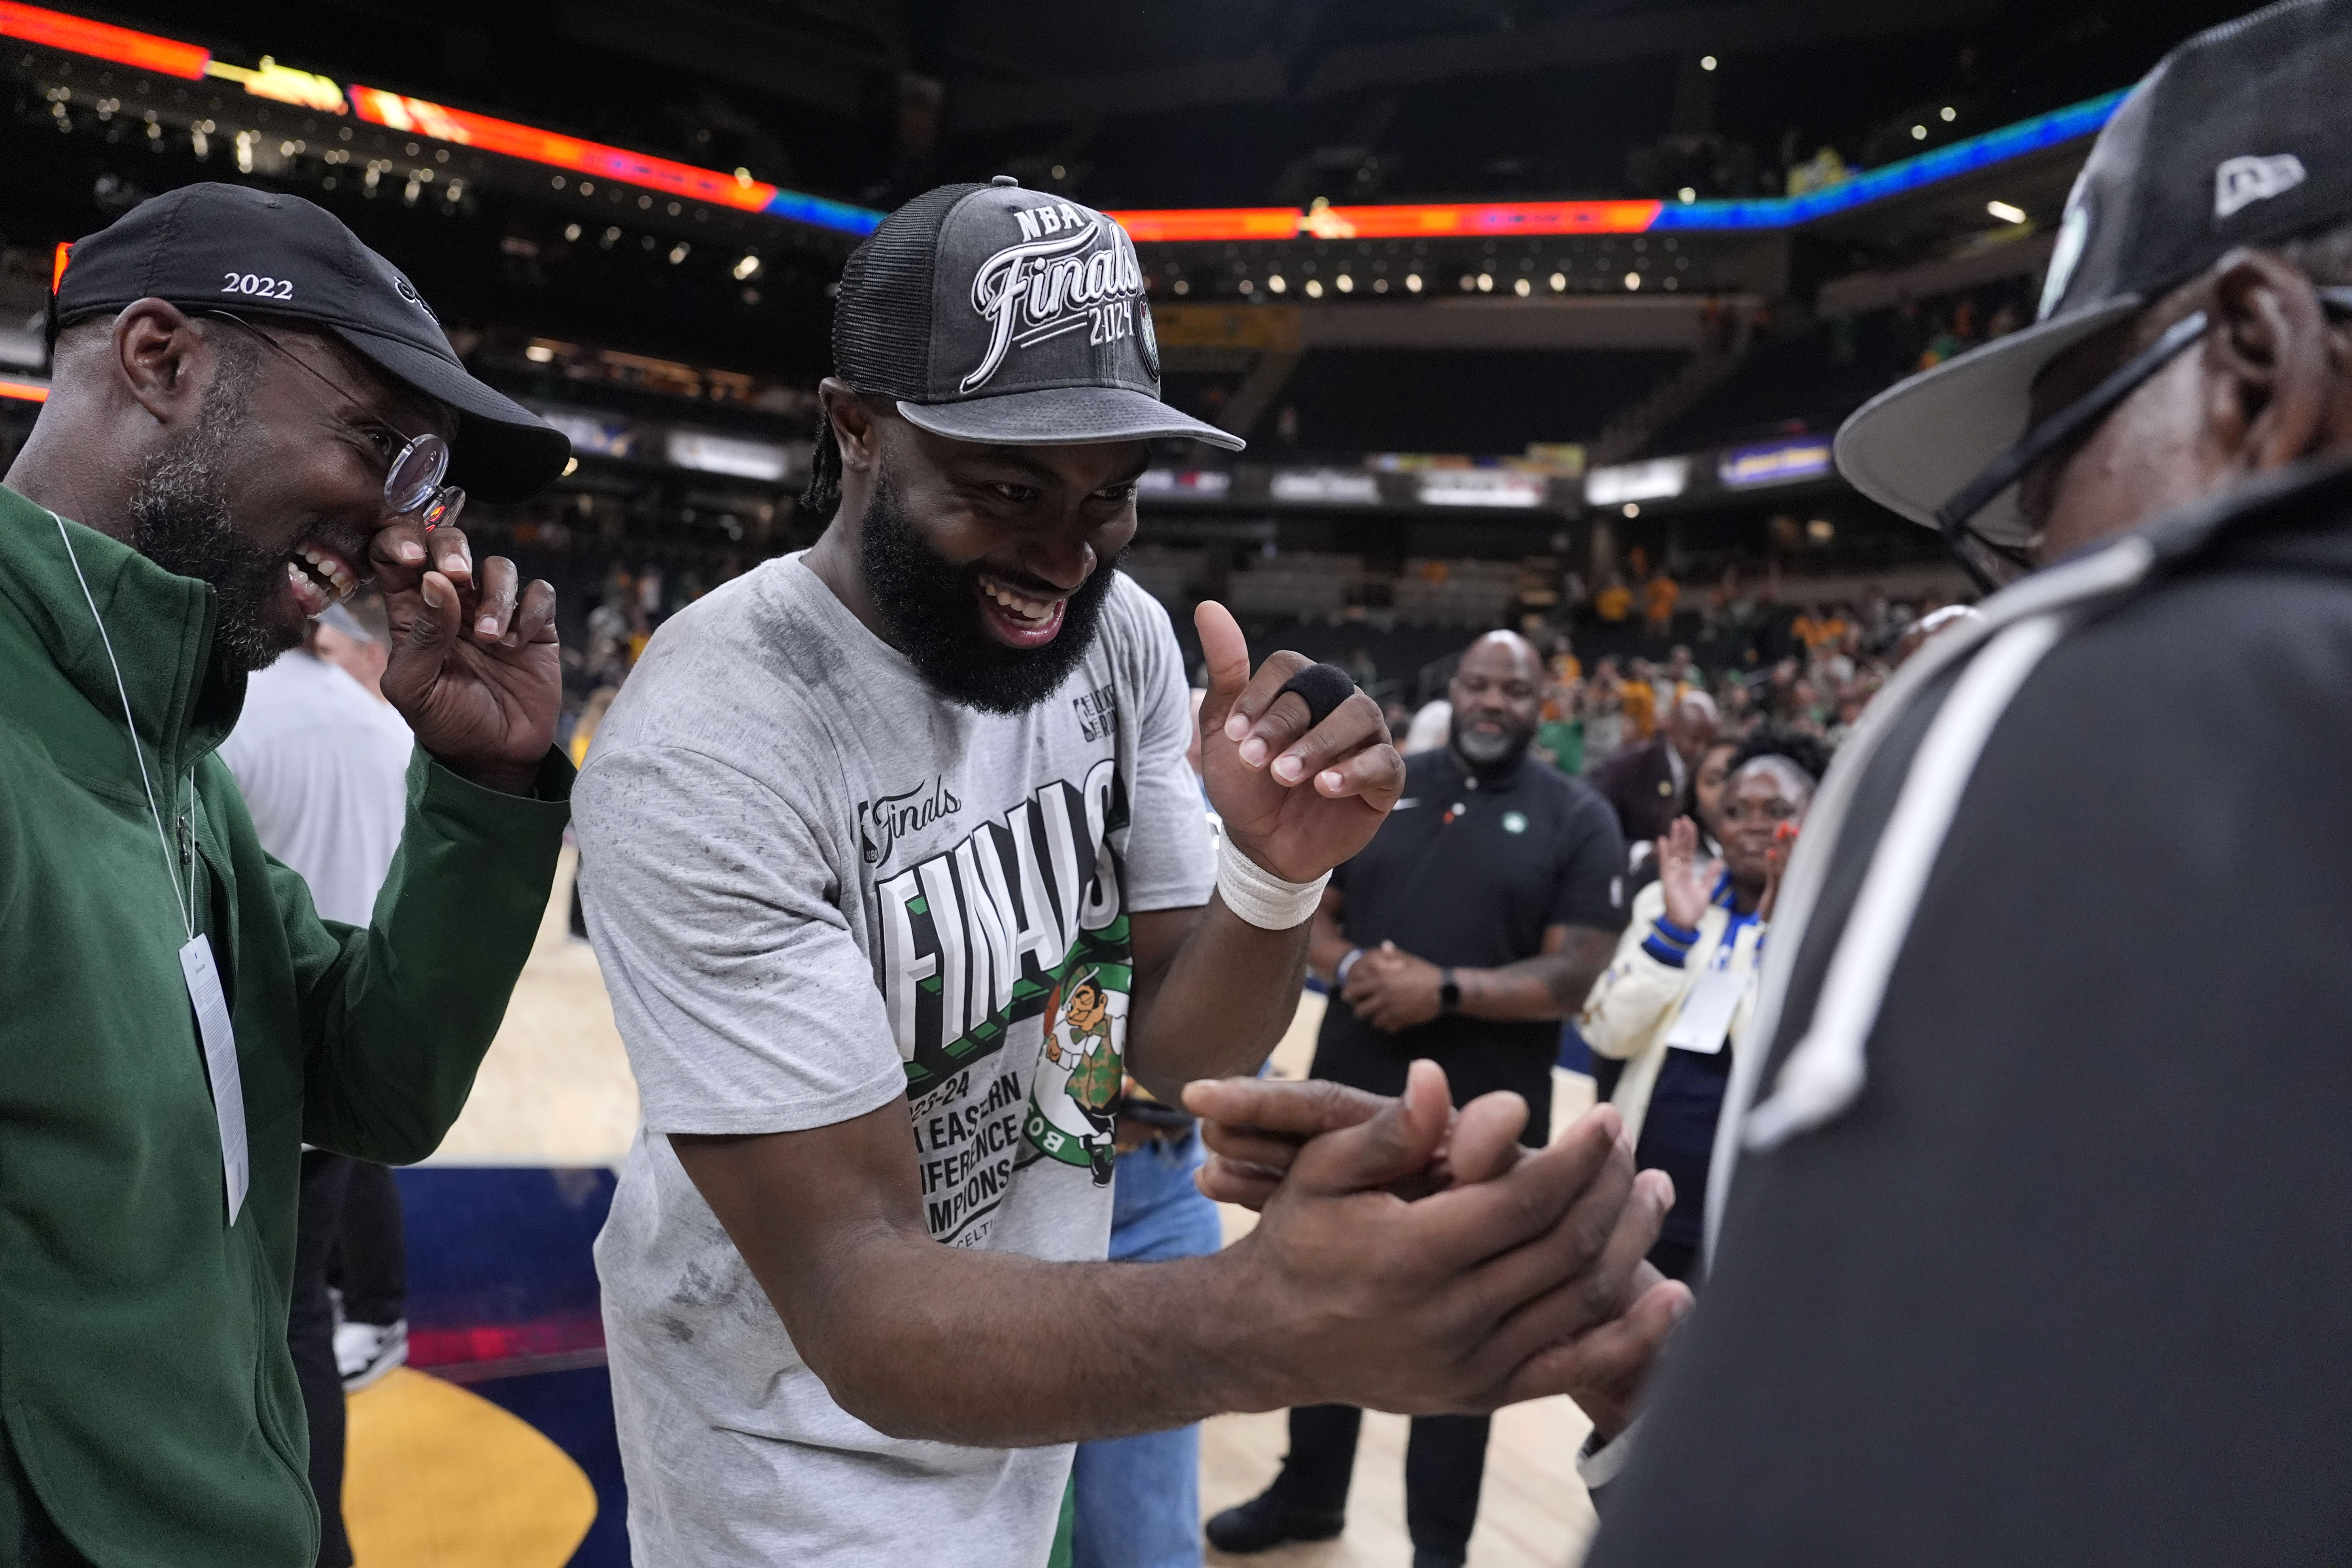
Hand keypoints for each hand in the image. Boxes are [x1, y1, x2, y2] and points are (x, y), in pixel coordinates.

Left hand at [370, 517, 559, 794]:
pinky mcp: (535, 625)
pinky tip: (520, 642)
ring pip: (499, 567)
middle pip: (450, 544)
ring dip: (497, 595)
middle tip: (458, 575)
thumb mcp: (414, 688)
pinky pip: (539, 593)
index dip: (402, 540)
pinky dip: (532, 610)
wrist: (495, 756)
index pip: (396, 555)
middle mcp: (454, 603)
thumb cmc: (446, 723)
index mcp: (412, 612)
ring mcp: (496, 612)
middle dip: (454, 549)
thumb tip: (436, 581)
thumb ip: (422, 635)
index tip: (414, 559)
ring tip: (494, 640)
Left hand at [1196, 601, 1402, 883]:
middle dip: (1283, 724)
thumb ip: (1225, 672)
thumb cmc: (1244, 782)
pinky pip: (1383, 762)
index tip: (1232, 735)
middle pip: (1324, 689)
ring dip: (1318, 745)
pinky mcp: (1385, 776)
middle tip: (1253, 760)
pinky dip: (1354, 771)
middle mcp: (1338, 703)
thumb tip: (1208, 607)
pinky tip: (1325, 788)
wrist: (1262, 842)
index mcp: (1302, 687)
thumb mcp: (1222, 730)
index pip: (1290, 667)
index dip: (1261, 696)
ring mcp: (1367, 737)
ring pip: (1358, 717)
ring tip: (1286, 775)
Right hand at [1202, 1061, 1684, 1415]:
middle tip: (1630, 1144)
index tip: (1606, 1117)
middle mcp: (1448, 1319)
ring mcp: (1470, 1366)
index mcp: (1411, 1257)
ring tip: (1654, 1190)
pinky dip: (1634, 1339)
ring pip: (1580, 1300)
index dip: (1576, 1157)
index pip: (1524, 1200)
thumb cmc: (1299, 1239)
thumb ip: (1388, 1132)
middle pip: (1566, 1246)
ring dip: (1630, 1242)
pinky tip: (1674, 1298)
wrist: (1267, 1338)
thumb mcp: (1322, 1171)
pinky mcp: (1482, 1395)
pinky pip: (1574, 1368)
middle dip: (1611, 1188)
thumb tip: (1437, 1078)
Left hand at [1341, 940, 1444, 1032]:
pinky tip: (1392, 1021)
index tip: (1350, 996)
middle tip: (1364, 1008)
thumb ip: (1392, 955)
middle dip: (1360, 1010)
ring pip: (1373, 1022)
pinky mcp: (1402, 1022)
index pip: (1354, 991)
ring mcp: (1392, 1012)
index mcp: (1381, 982)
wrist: (1444, 990)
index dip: (1349, 994)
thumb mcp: (1408, 960)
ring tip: (1378, 1015)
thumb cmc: (1425, 973)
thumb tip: (1384, 945)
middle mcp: (1383, 998)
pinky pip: (1388, 1029)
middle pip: (1359, 1012)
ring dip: (1374, 1019)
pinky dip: (1387, 1026)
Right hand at [1655, 817, 1708, 930]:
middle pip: (1681, 848)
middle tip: (1683, 818)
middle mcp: (1678, 871)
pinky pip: (1665, 864)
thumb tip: (1720, 861)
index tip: (1691, 824)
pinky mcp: (1668, 882)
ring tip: (1676, 823)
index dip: (1690, 838)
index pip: (1689, 851)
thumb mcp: (1706, 890)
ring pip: (1674, 853)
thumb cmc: (1691, 910)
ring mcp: (1672, 876)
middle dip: (1682, 833)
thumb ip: (1711, 875)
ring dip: (1675, 838)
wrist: (1684, 925)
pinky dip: (1664, 852)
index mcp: (1686, 872)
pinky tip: (1663, 840)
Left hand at [1757, 819, 1795, 921]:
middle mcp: (1796, 884)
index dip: (1797, 843)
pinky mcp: (1775, 897)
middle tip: (1786, 825)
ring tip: (1780, 831)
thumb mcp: (1781, 887)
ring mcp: (1787, 890)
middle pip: (1794, 858)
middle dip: (1790, 841)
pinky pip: (1774, 878)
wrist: (1776, 929)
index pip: (1799, 858)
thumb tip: (1779, 847)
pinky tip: (1770, 852)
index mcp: (1799, 881)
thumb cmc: (1779, 906)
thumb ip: (1781, 869)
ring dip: (1782, 846)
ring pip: (1785, 864)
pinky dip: (1771, 864)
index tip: (1795, 829)